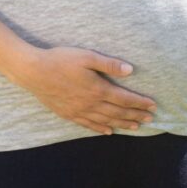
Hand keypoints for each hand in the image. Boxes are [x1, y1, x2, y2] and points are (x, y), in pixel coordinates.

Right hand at [18, 46, 157, 134]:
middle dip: (135, 115)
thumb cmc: (61, 60)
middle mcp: (91, 103)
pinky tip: (108, 131)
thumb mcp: (87, 56)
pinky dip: (100, 129)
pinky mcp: (68, 114)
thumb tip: (130, 70)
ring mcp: (79, 111)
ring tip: (135, 127)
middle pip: (118, 112)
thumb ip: (109, 64)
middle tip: (150, 119)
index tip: (153, 106)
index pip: (125, 99)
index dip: (140, 103)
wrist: (33, 72)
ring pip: (106, 121)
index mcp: (98, 88)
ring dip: (122, 124)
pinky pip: (88, 125)